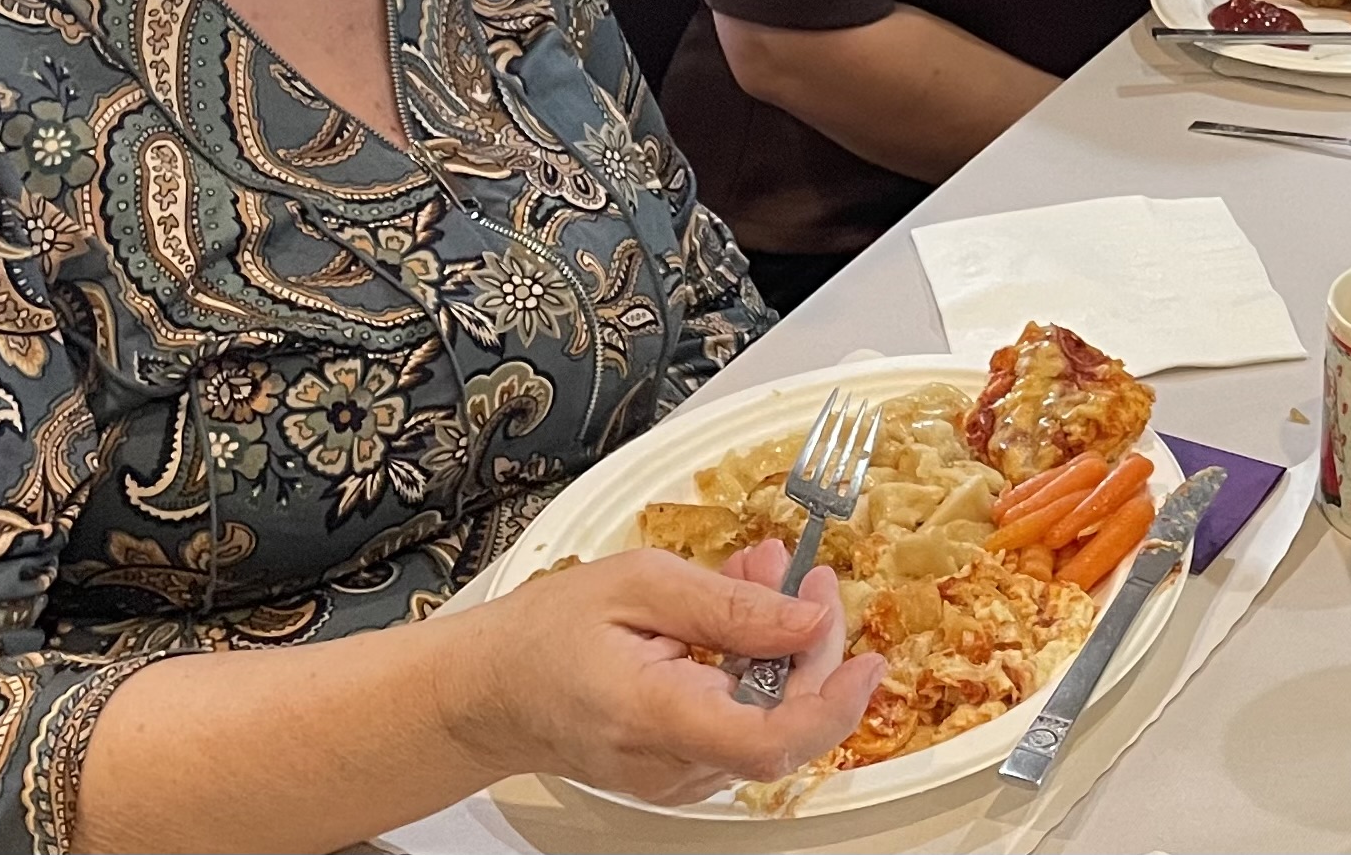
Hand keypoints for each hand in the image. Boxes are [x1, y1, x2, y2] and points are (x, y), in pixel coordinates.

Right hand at [448, 540, 884, 805]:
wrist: (485, 692)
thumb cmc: (541, 638)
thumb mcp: (636, 585)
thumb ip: (727, 604)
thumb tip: (806, 617)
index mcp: (654, 715)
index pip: (768, 741)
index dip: (832, 704)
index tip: (866, 658)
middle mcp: (670, 762)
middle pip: (783, 724)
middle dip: (812, 645)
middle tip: (806, 575)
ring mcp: (677, 776)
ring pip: (767, 721)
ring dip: (783, 650)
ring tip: (758, 577)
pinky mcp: (681, 770)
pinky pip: (742, 724)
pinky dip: (754, 670)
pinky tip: (736, 619)